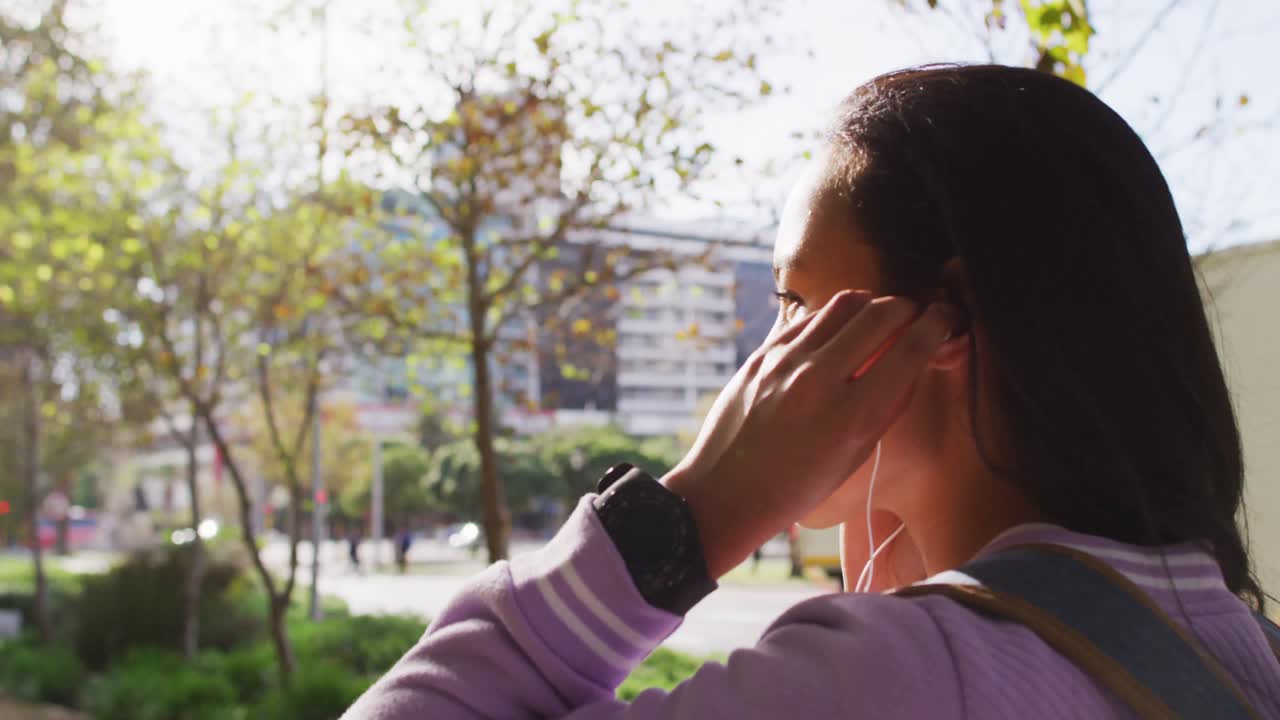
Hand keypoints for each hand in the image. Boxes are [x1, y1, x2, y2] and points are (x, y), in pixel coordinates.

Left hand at [663, 291, 953, 577]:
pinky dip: (835, 317)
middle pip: (882, 313)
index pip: (911, 348)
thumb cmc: (799, 485)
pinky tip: (842, 330)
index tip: (947, 318)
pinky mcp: (761, 354)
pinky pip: (810, 318)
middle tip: (918, 315)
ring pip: (845, 304)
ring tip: (882, 318)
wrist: (726, 493)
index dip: (938, 325)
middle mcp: (818, 380)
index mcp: (852, 416)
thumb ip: (890, 404)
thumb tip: (918, 355)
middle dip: (910, 307)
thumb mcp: (857, 455)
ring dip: (873, 304)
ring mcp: (785, 362)